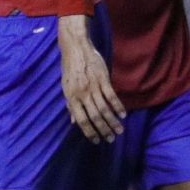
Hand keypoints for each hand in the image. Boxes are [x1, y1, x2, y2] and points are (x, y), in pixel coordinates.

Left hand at [59, 15, 124, 143]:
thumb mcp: (66, 87)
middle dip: (103, 130)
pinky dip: (118, 106)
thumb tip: (73, 122)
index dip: (89, 132)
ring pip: (104, 108)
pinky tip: (123, 115)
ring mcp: (93, 86)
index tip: (96, 141)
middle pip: (94, 117)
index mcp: (71, 97)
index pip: (81, 120)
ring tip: (119, 131)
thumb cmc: (70, 68)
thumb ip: (70, 105)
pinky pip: (111, 96)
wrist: (76, 48)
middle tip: (111, 139)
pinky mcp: (103, 79)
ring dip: (112, 121)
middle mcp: (82, 94)